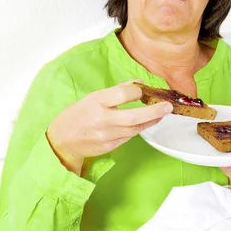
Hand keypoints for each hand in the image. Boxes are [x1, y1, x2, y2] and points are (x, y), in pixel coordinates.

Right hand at [47, 80, 172, 174]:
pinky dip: (138, 129)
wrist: (62, 140)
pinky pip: (129, 136)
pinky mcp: (110, 146)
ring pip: (135, 129)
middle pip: (133, 116)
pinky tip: (144, 123)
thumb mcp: (92, 97)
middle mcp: (102, 119)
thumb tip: (139, 83)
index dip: (137, 91)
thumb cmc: (78, 115)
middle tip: (167, 106)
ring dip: (151, 121)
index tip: (143, 90)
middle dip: (154, 111)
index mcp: (95, 102)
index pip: (122, 94)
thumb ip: (117, 90)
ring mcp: (106, 135)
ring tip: (161, 114)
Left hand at [220, 111, 230, 210]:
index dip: (229, 155)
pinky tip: (227, 157)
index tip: (224, 142)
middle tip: (220, 137)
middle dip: (224, 152)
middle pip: (228, 166)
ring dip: (225, 158)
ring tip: (223, 144)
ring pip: (226, 170)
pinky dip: (228, 166)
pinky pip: (228, 175)